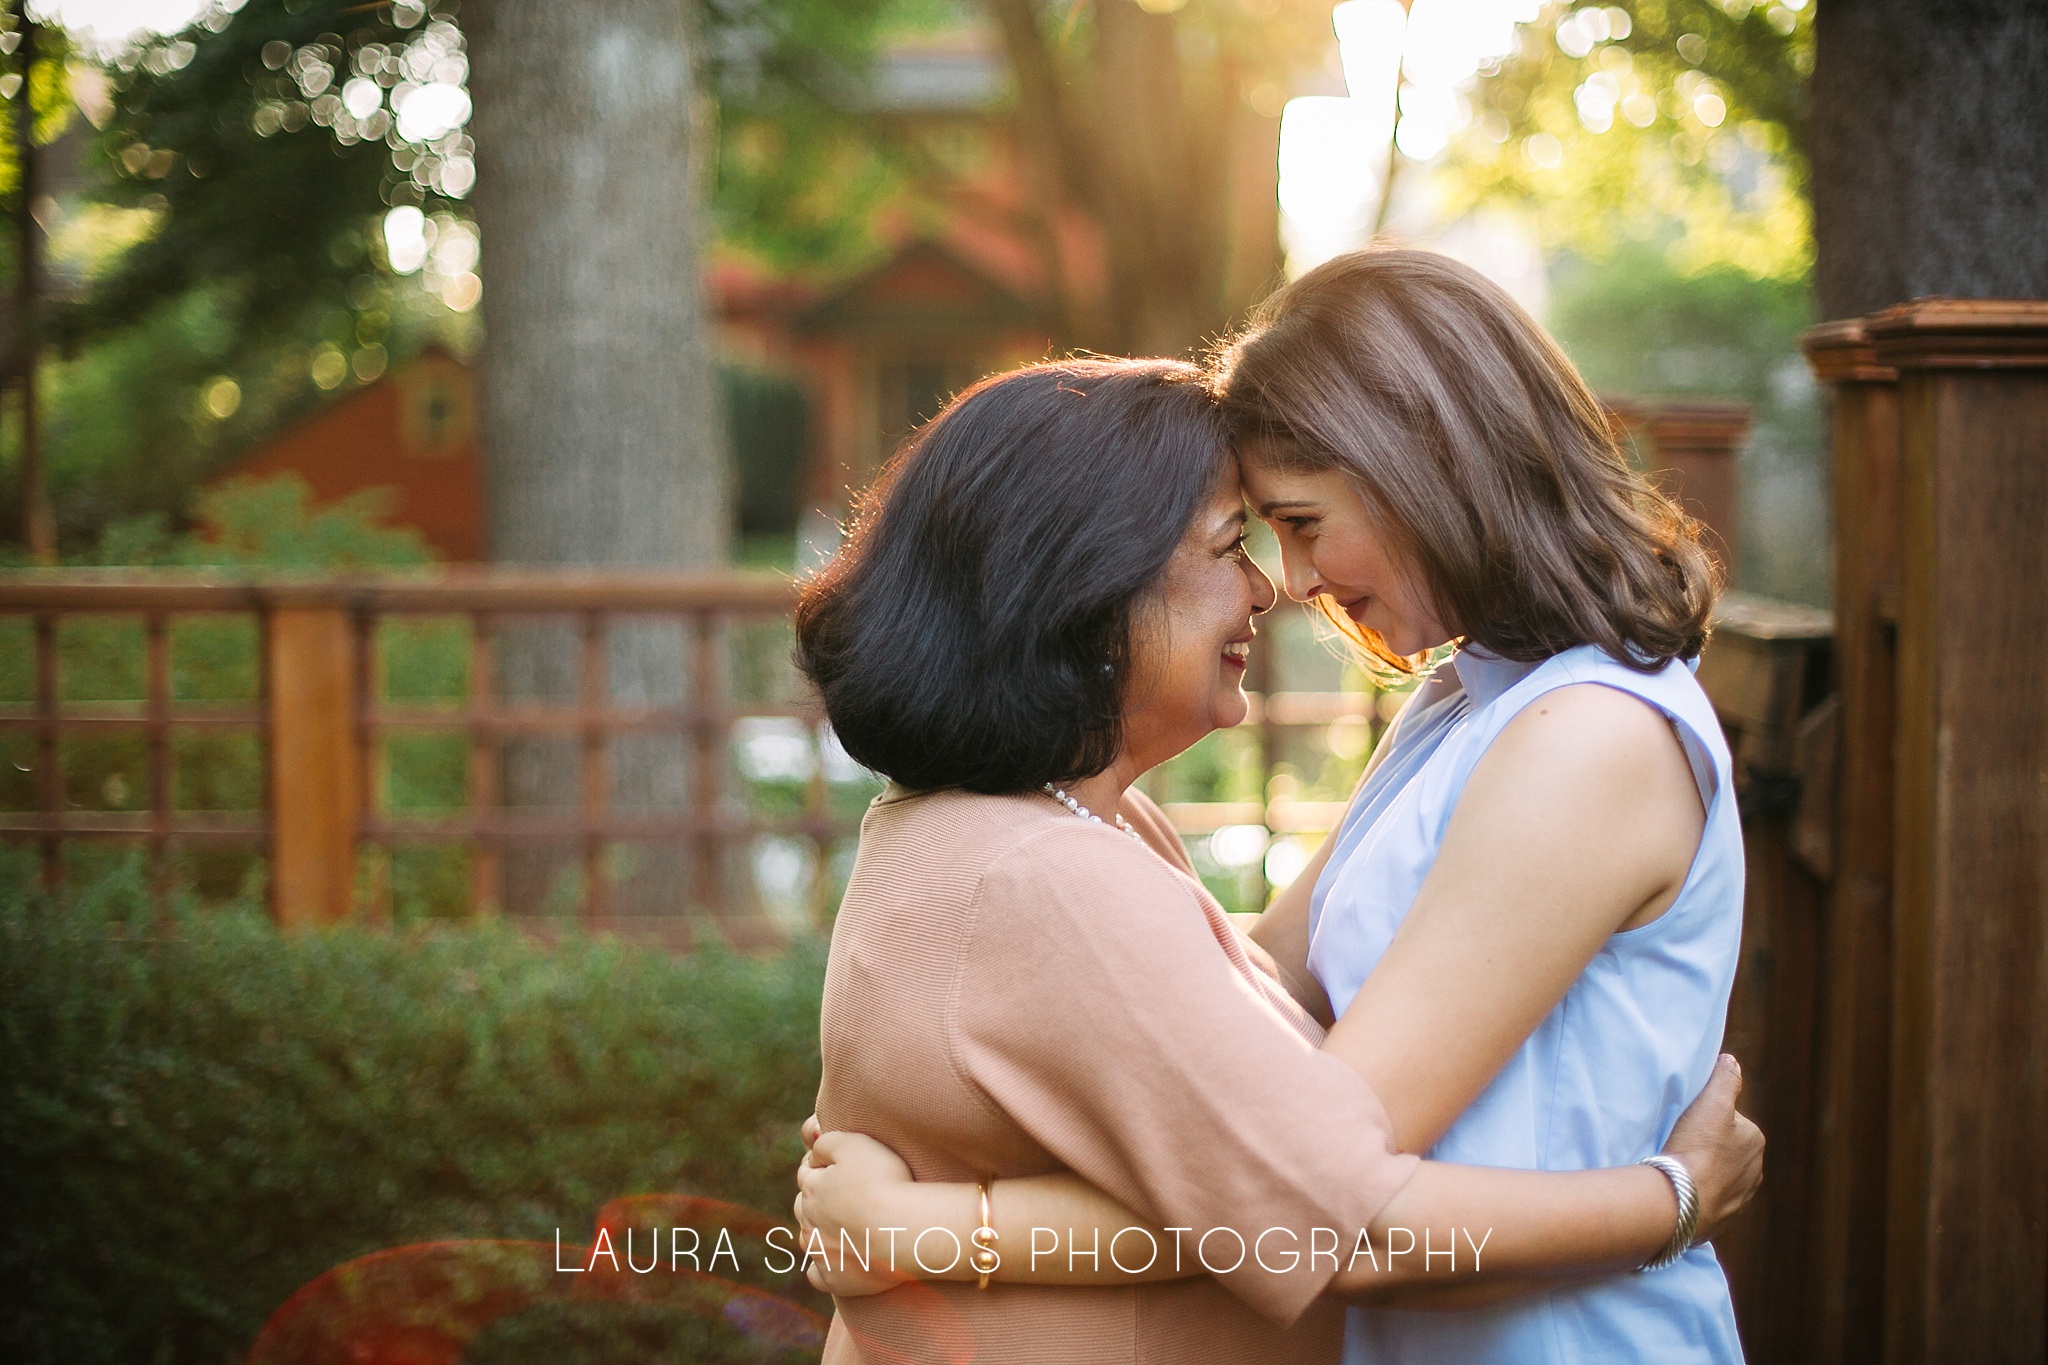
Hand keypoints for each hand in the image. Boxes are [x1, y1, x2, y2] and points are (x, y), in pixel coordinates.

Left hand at [794, 1128, 918, 1296]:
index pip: (808, 1173)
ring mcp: (819, 1253)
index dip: (826, 1168)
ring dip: (821, 1232)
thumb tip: (813, 1152)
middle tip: (849, 1199)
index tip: (848, 1170)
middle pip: (805, 1207)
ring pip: (810, 1239)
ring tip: (848, 1228)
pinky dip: (825, 1268)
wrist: (904, 1229)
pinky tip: (840, 1261)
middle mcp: (809, 1222)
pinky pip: (819, 1275)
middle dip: (819, 1201)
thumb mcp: (853, 1143)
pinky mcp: (833, 1279)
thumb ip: (825, 1142)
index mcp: (812, 1188)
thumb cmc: (884, 1182)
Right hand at [1661, 1053, 1764, 1242]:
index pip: (1729, 1120)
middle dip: (1708, 1147)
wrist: (1681, 1202)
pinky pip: (1713, 1198)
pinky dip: (1702, 1193)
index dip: (1705, 1120)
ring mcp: (1742, 1197)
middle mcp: (1756, 1170)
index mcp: (1755, 1140)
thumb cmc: (1696, 1149)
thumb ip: (1725, 1079)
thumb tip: (1732, 1061)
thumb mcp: (1710, 1103)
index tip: (1687, 1126)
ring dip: (1705, 1172)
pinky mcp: (1726, 1218)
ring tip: (1681, 1169)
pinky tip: (1684, 1190)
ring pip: (1721, 1175)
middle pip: (1725, 1148)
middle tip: (1681, 1146)